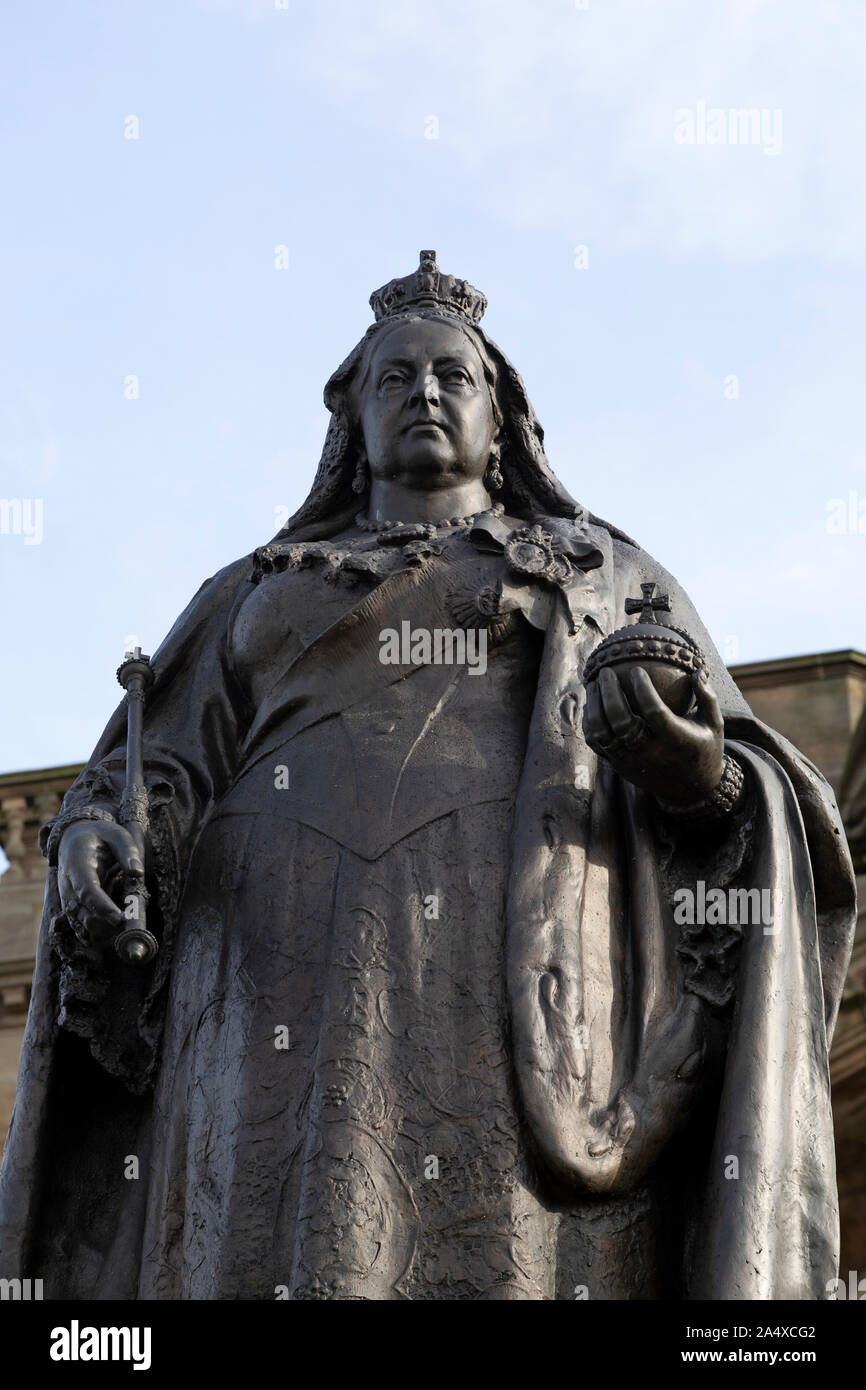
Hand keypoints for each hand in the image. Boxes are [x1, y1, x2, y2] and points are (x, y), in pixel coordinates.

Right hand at [57, 821, 144, 945]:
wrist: (74, 838)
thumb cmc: (99, 835)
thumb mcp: (116, 834)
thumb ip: (128, 851)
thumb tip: (137, 872)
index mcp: (77, 864)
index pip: (87, 891)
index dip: (102, 907)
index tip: (120, 918)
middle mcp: (68, 884)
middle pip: (82, 912)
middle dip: (105, 924)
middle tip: (130, 927)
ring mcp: (67, 896)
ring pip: (80, 922)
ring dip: (101, 931)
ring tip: (125, 930)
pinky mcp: (72, 905)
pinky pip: (80, 924)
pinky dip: (95, 932)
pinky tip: (112, 932)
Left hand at [583, 665, 723, 805]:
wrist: (692, 791)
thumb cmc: (704, 747)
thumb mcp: (714, 724)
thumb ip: (707, 697)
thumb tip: (697, 670)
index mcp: (677, 741)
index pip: (655, 713)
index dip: (643, 690)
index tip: (636, 670)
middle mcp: (652, 754)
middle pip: (622, 723)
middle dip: (610, 693)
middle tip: (605, 672)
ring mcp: (633, 762)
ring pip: (604, 734)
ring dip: (594, 707)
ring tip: (593, 684)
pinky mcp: (620, 767)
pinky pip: (598, 745)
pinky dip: (590, 723)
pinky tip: (590, 703)